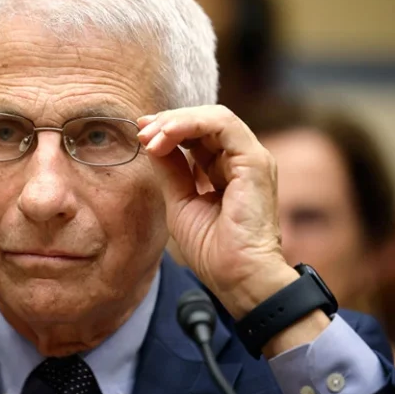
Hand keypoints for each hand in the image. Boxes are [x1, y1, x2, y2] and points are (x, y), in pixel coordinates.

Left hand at [137, 105, 296, 319]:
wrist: (236, 276)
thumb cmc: (213, 249)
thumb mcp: (180, 201)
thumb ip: (170, 170)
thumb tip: (151, 142)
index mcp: (227, 170)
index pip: (198, 135)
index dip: (168, 129)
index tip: (140, 134)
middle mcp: (242, 160)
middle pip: (204, 121)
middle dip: (168, 121)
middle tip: (141, 130)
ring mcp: (251, 158)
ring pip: (213, 117)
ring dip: (176, 121)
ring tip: (150, 135)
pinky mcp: (254, 161)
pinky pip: (222, 124)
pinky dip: (189, 125)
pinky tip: (165, 138)